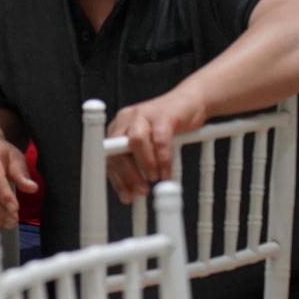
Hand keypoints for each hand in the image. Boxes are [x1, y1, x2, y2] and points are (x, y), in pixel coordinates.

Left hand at [102, 88, 205, 202]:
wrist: (191, 101)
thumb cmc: (168, 126)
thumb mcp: (148, 147)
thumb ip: (138, 166)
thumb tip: (132, 194)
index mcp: (118, 128)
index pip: (108, 155)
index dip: (116, 178)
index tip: (126, 196)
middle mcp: (126, 119)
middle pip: (116, 149)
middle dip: (127, 174)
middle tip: (140, 191)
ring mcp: (143, 115)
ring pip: (135, 141)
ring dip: (143, 164)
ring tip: (152, 179)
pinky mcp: (163, 116)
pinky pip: (160, 140)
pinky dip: (163, 159)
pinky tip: (166, 172)